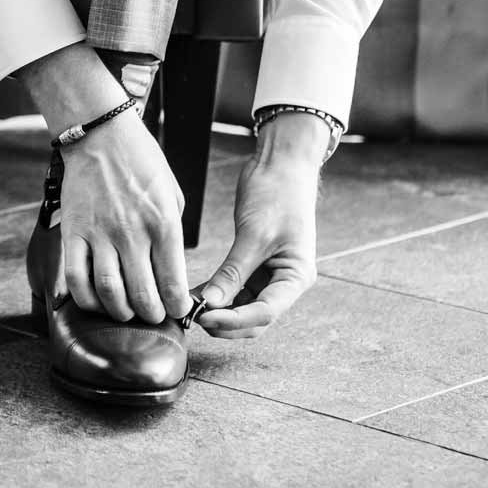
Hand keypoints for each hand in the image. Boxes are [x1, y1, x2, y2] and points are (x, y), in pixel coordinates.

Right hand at [57, 118, 191, 323]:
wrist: (100, 134)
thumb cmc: (141, 160)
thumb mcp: (172, 194)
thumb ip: (172, 232)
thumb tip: (170, 268)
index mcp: (163, 223)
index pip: (173, 284)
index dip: (177, 308)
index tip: (176, 311)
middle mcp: (132, 232)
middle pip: (142, 295)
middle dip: (151, 315)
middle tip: (152, 316)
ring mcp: (100, 233)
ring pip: (109, 292)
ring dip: (120, 312)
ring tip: (126, 312)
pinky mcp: (74, 231)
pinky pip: (76, 277)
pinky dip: (86, 298)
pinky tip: (95, 301)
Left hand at [194, 115, 324, 338]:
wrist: (281, 165)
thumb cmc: (277, 194)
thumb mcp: (254, 235)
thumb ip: (233, 272)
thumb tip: (211, 304)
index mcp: (297, 277)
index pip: (266, 312)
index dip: (234, 320)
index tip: (205, 317)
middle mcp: (286, 281)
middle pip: (256, 319)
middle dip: (226, 323)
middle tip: (194, 318)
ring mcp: (270, 274)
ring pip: (244, 307)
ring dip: (219, 311)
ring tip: (190, 308)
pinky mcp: (254, 264)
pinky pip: (235, 289)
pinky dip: (217, 294)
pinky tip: (195, 294)